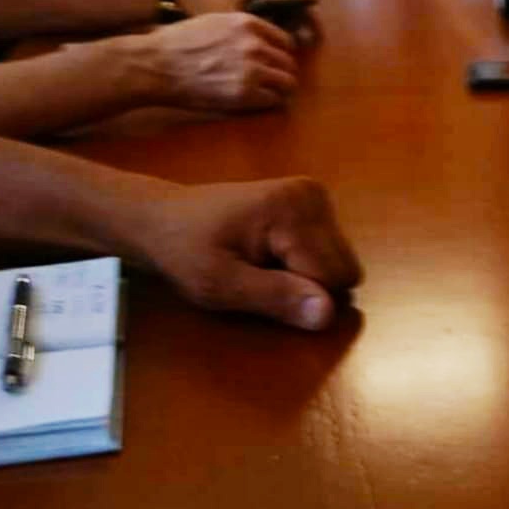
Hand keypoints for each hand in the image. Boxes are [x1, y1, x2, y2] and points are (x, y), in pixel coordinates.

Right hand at [133, 12, 298, 111]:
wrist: (156, 64)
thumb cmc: (178, 43)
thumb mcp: (215, 22)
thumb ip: (241, 30)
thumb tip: (262, 42)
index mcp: (248, 23)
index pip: (284, 40)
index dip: (280, 54)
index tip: (274, 63)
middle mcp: (255, 43)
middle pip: (288, 62)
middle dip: (282, 73)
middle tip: (273, 83)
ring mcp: (252, 68)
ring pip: (287, 82)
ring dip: (279, 90)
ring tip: (268, 95)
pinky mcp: (245, 92)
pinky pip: (272, 100)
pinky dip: (268, 103)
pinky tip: (256, 103)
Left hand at [135, 177, 361, 328]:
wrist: (164, 217)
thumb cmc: (185, 252)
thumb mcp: (219, 286)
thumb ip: (275, 298)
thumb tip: (329, 314)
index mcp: (292, 211)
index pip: (333, 278)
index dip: (299, 298)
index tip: (258, 288)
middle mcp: (313, 195)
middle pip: (344, 268)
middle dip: (309, 285)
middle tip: (261, 278)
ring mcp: (314, 194)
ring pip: (340, 261)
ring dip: (306, 275)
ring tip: (262, 265)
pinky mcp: (311, 199)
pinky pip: (329, 249)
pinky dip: (304, 261)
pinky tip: (270, 253)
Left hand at [179, 0, 321, 42]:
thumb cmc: (202, 1)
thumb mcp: (230, 18)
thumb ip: (255, 31)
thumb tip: (280, 47)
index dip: (310, 16)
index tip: (315, 35)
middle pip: (294, 2)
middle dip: (303, 24)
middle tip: (307, 45)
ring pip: (283, 8)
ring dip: (291, 26)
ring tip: (292, 49)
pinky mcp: (246, 0)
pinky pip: (271, 12)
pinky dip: (277, 26)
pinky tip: (273, 44)